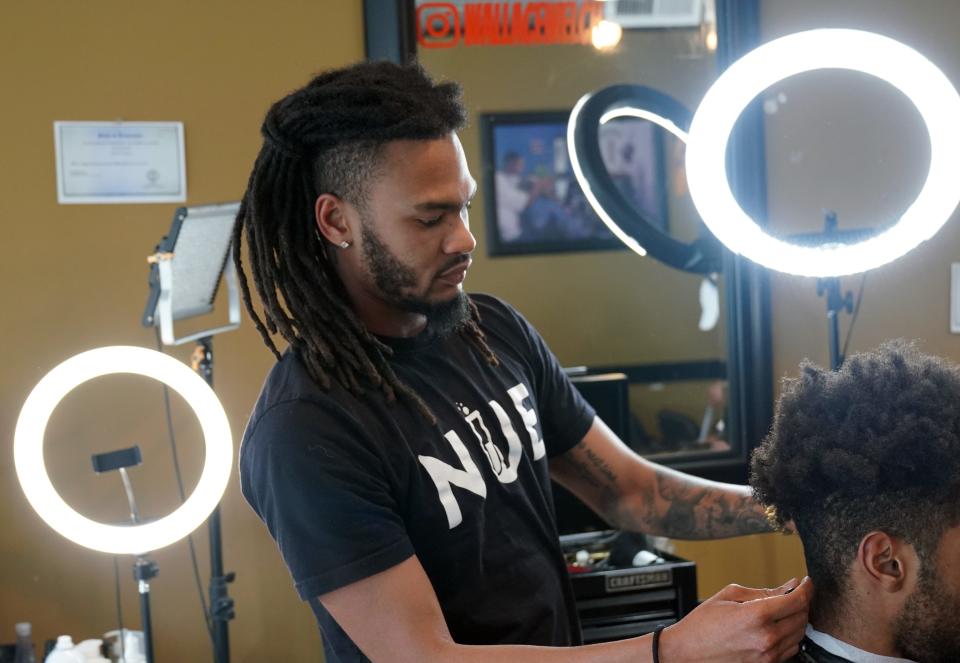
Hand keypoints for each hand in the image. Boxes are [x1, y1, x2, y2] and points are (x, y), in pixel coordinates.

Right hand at [659, 576, 811, 662]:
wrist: (687, 653)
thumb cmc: (703, 624)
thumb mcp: (729, 596)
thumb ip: (762, 591)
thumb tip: (788, 587)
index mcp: (757, 615)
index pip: (797, 600)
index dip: (806, 588)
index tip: (806, 582)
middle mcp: (767, 638)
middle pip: (802, 616)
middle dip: (802, 602)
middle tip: (793, 593)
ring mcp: (769, 655)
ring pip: (800, 634)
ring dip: (797, 619)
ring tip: (785, 609)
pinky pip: (791, 649)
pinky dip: (790, 636)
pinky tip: (778, 627)